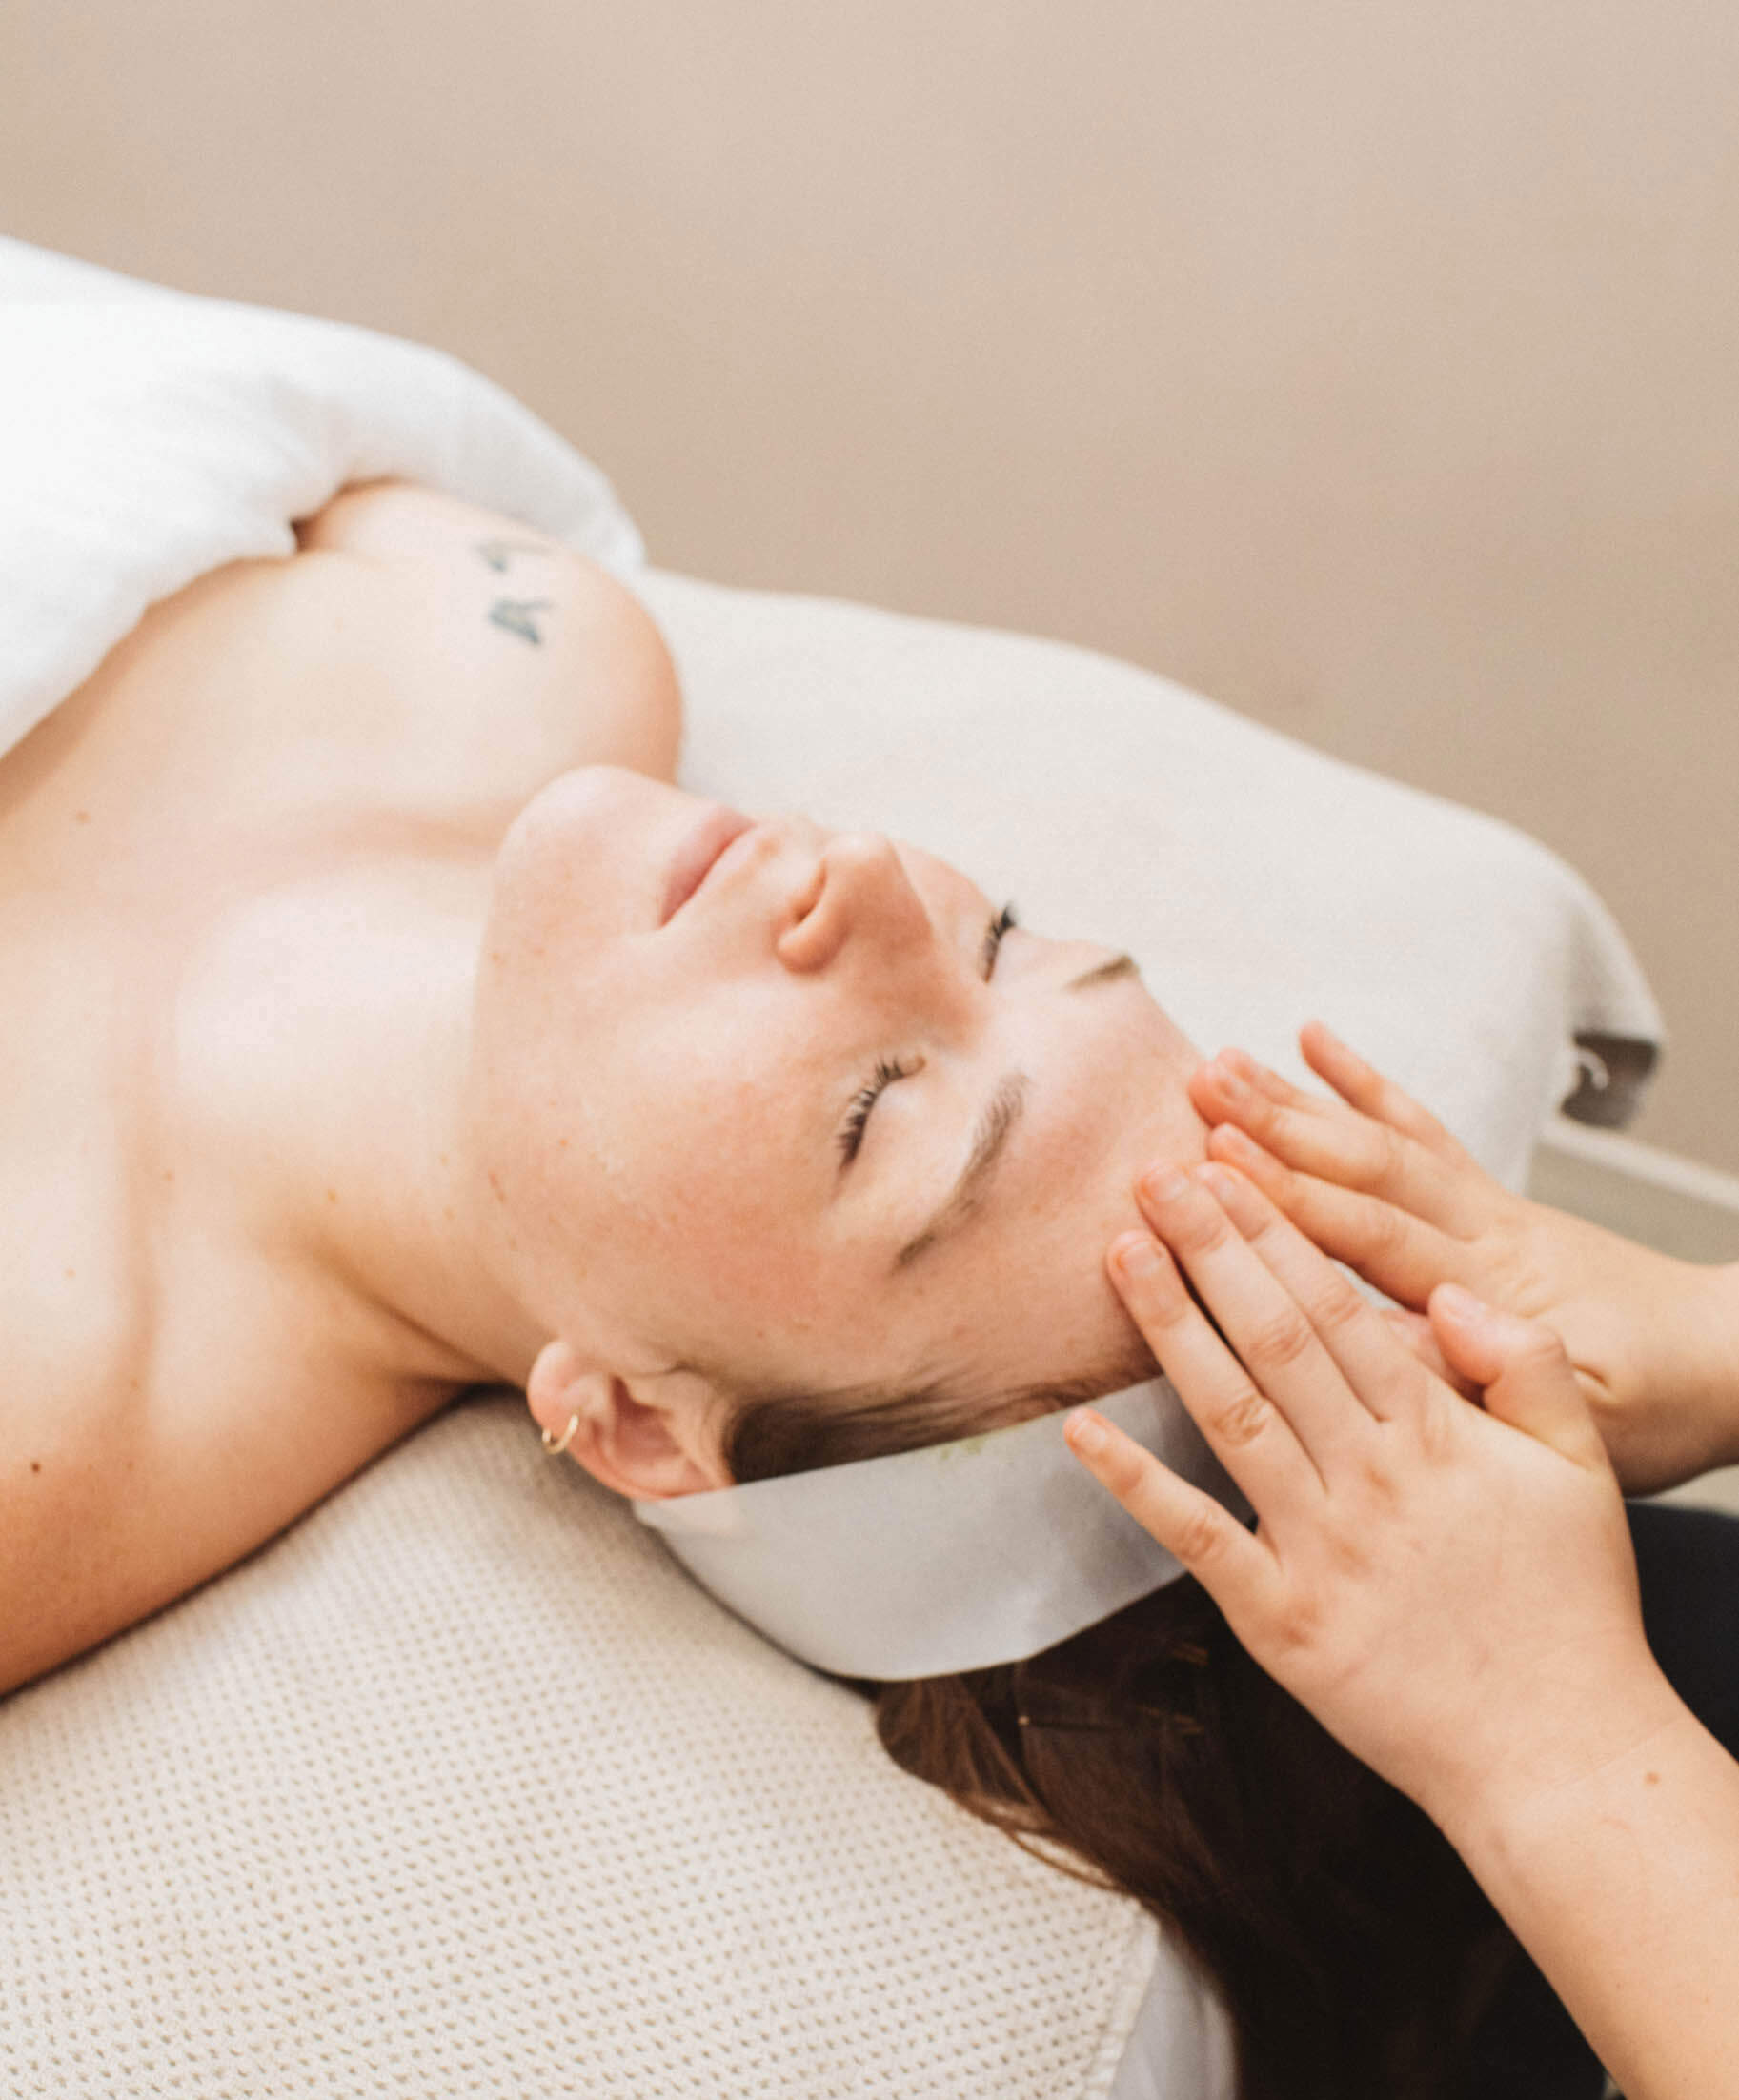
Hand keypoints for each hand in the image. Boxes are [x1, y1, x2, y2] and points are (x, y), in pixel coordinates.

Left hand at [1066, 1160, 1678, 1835]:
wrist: (1560, 1753)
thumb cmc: (1571, 1611)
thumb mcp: (1581, 1467)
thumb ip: (1526, 1365)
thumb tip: (1453, 1294)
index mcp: (1436, 1433)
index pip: (1339, 1307)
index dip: (1274, 1234)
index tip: (1224, 1173)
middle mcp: (1370, 1479)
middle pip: (1274, 1338)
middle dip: (1209, 1248)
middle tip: (1153, 1178)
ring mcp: (1320, 1549)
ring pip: (1230, 1413)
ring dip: (1168, 1328)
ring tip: (1119, 1255)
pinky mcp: (1280, 1622)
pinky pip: (1196, 1538)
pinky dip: (1134, 1483)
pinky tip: (1080, 1430)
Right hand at [1189, 1022, 1737, 1494]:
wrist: (1728, 1359)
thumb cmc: (1654, 1408)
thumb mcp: (1576, 1430)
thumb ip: (1482, 1383)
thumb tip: (1382, 1343)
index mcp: (1494, 1293)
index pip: (1374, 1236)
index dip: (1292, 1201)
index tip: (1215, 1169)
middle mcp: (1483, 1234)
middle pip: (1367, 1170)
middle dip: (1274, 1131)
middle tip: (1194, 1096)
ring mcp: (1486, 1208)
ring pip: (1383, 1141)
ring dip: (1298, 1100)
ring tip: (1222, 1065)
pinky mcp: (1491, 1199)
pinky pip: (1422, 1131)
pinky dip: (1365, 1084)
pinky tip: (1317, 1045)